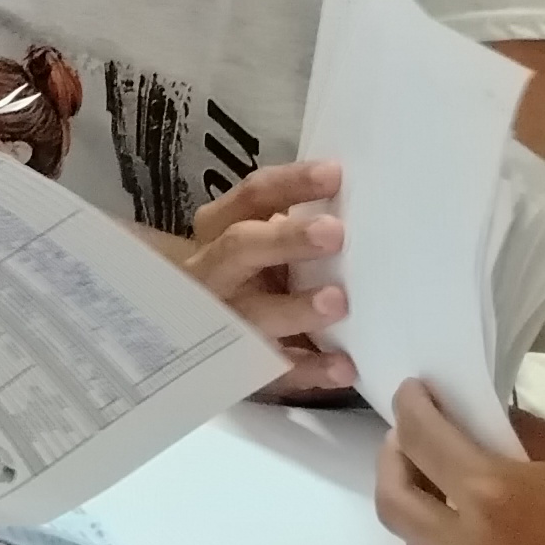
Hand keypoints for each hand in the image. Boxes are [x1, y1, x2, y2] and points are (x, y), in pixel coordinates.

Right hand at [184, 161, 353, 398]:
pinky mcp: (242, 365)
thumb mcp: (252, 236)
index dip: (292, 184)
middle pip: (241, 248)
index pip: (253, 196)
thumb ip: (287, 220)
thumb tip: (350, 195)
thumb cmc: (246, 270)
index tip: (335, 175)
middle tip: (334, 233)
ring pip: (253, 313)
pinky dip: (309, 369)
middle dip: (286, 241)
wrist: (193, 323)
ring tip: (337, 302)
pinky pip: (274, 369)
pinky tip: (343, 367)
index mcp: (219, 228)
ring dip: (294, 308)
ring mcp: (223, 320)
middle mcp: (214, 270)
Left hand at [375, 380, 544, 544]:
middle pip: (394, 503)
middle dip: (395, 461)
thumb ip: (532, 439)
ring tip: (447, 479)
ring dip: (419, 509)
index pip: (422, 443)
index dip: (411, 409)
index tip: (417, 390)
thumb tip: (491, 421)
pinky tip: (483, 528)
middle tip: (418, 434)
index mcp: (497, 501)